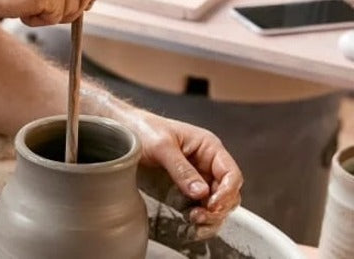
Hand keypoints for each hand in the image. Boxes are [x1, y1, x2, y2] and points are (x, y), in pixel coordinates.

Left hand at [124, 109, 242, 239]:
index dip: (226, 192)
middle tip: (198, 215)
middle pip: (228, 194)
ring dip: (210, 219)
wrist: (122, 133)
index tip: (211, 205)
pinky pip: (201, 211)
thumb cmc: (143, 129)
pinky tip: (189, 225)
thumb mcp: (161, 146)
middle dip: (218, 209)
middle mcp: (207, 164)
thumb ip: (181, 169)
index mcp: (208, 147)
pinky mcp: (185, 192)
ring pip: (217, 207)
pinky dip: (199, 222)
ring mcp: (197, 179)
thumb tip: (201, 193)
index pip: (231, 174)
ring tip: (192, 220)